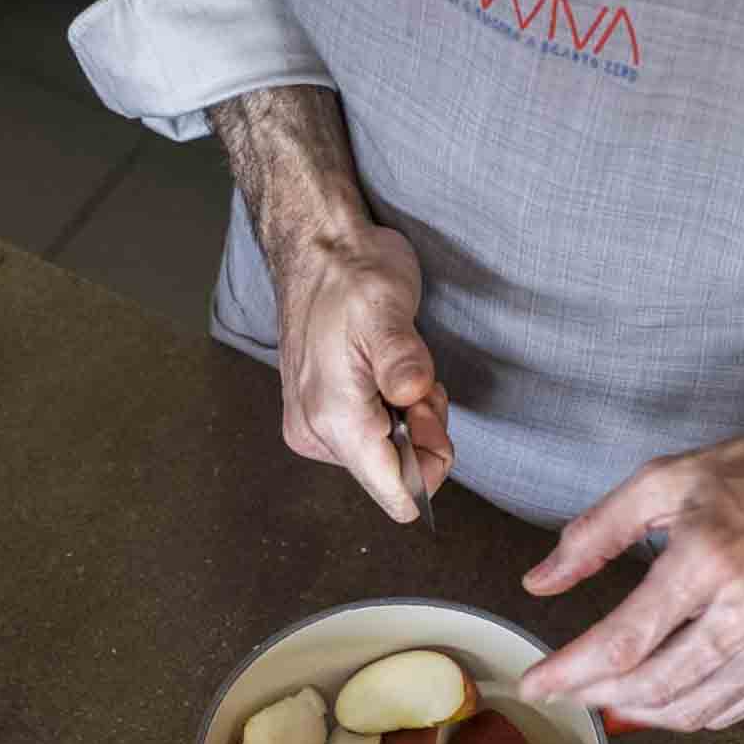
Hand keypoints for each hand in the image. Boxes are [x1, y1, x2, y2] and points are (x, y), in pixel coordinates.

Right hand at [276, 223, 452, 521]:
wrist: (316, 251)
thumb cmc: (350, 276)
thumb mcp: (387, 307)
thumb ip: (402, 359)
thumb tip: (413, 394)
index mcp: (333, 418)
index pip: (394, 492)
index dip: (429, 465)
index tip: (428, 413)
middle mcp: (316, 434)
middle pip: (394, 475)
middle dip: (420, 433)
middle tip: (416, 378)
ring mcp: (313, 430)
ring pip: (386, 457)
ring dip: (407, 420)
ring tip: (397, 369)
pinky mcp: (317, 420)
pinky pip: (371, 440)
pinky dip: (390, 414)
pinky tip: (382, 375)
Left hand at [515, 420, 743, 729]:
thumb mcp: (666, 480)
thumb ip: (595, 534)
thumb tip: (540, 582)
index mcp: (709, 560)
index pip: (623, 641)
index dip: (571, 672)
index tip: (536, 684)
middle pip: (653, 686)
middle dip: (596, 696)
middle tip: (566, 690)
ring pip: (692, 709)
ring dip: (639, 711)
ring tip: (608, 694)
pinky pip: (734, 710)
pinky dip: (690, 709)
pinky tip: (666, 692)